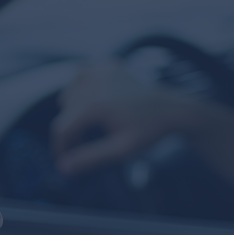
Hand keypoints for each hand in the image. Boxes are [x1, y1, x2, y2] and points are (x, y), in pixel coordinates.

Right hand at [51, 61, 196, 176]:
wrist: (173, 109)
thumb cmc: (150, 129)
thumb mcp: (122, 149)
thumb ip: (91, 158)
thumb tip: (65, 167)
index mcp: (94, 105)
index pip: (62, 129)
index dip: (61, 148)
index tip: (66, 161)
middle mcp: (94, 84)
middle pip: (64, 111)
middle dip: (70, 130)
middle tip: (87, 144)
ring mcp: (101, 72)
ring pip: (70, 92)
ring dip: (74, 108)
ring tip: (92, 123)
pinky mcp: (108, 67)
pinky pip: (83, 73)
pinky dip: (82, 85)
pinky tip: (94, 97)